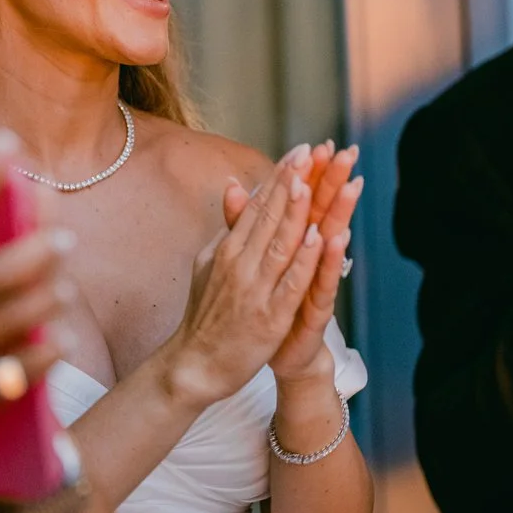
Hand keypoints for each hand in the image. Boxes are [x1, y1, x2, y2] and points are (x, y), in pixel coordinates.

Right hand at [157, 144, 328, 407]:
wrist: (195, 364)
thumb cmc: (206, 315)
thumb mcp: (211, 262)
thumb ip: (228, 227)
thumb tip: (234, 186)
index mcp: (229, 248)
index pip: (258, 205)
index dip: (281, 176)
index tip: (301, 149)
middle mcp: (240, 263)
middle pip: (271, 215)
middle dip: (293, 181)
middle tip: (313, 150)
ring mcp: (254, 289)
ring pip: (281, 243)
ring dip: (297, 210)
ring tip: (312, 180)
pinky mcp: (268, 316)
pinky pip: (290, 284)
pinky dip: (304, 260)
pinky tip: (317, 238)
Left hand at [266, 145, 361, 386]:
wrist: (275, 356)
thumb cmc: (264, 307)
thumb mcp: (251, 260)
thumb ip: (246, 223)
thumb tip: (236, 186)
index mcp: (291, 246)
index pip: (302, 202)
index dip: (309, 174)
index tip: (317, 142)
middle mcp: (308, 261)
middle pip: (321, 214)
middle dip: (332, 183)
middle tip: (346, 152)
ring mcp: (314, 284)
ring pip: (329, 243)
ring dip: (339, 213)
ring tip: (352, 185)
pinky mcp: (314, 310)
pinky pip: (323, 282)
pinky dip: (328, 260)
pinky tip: (335, 239)